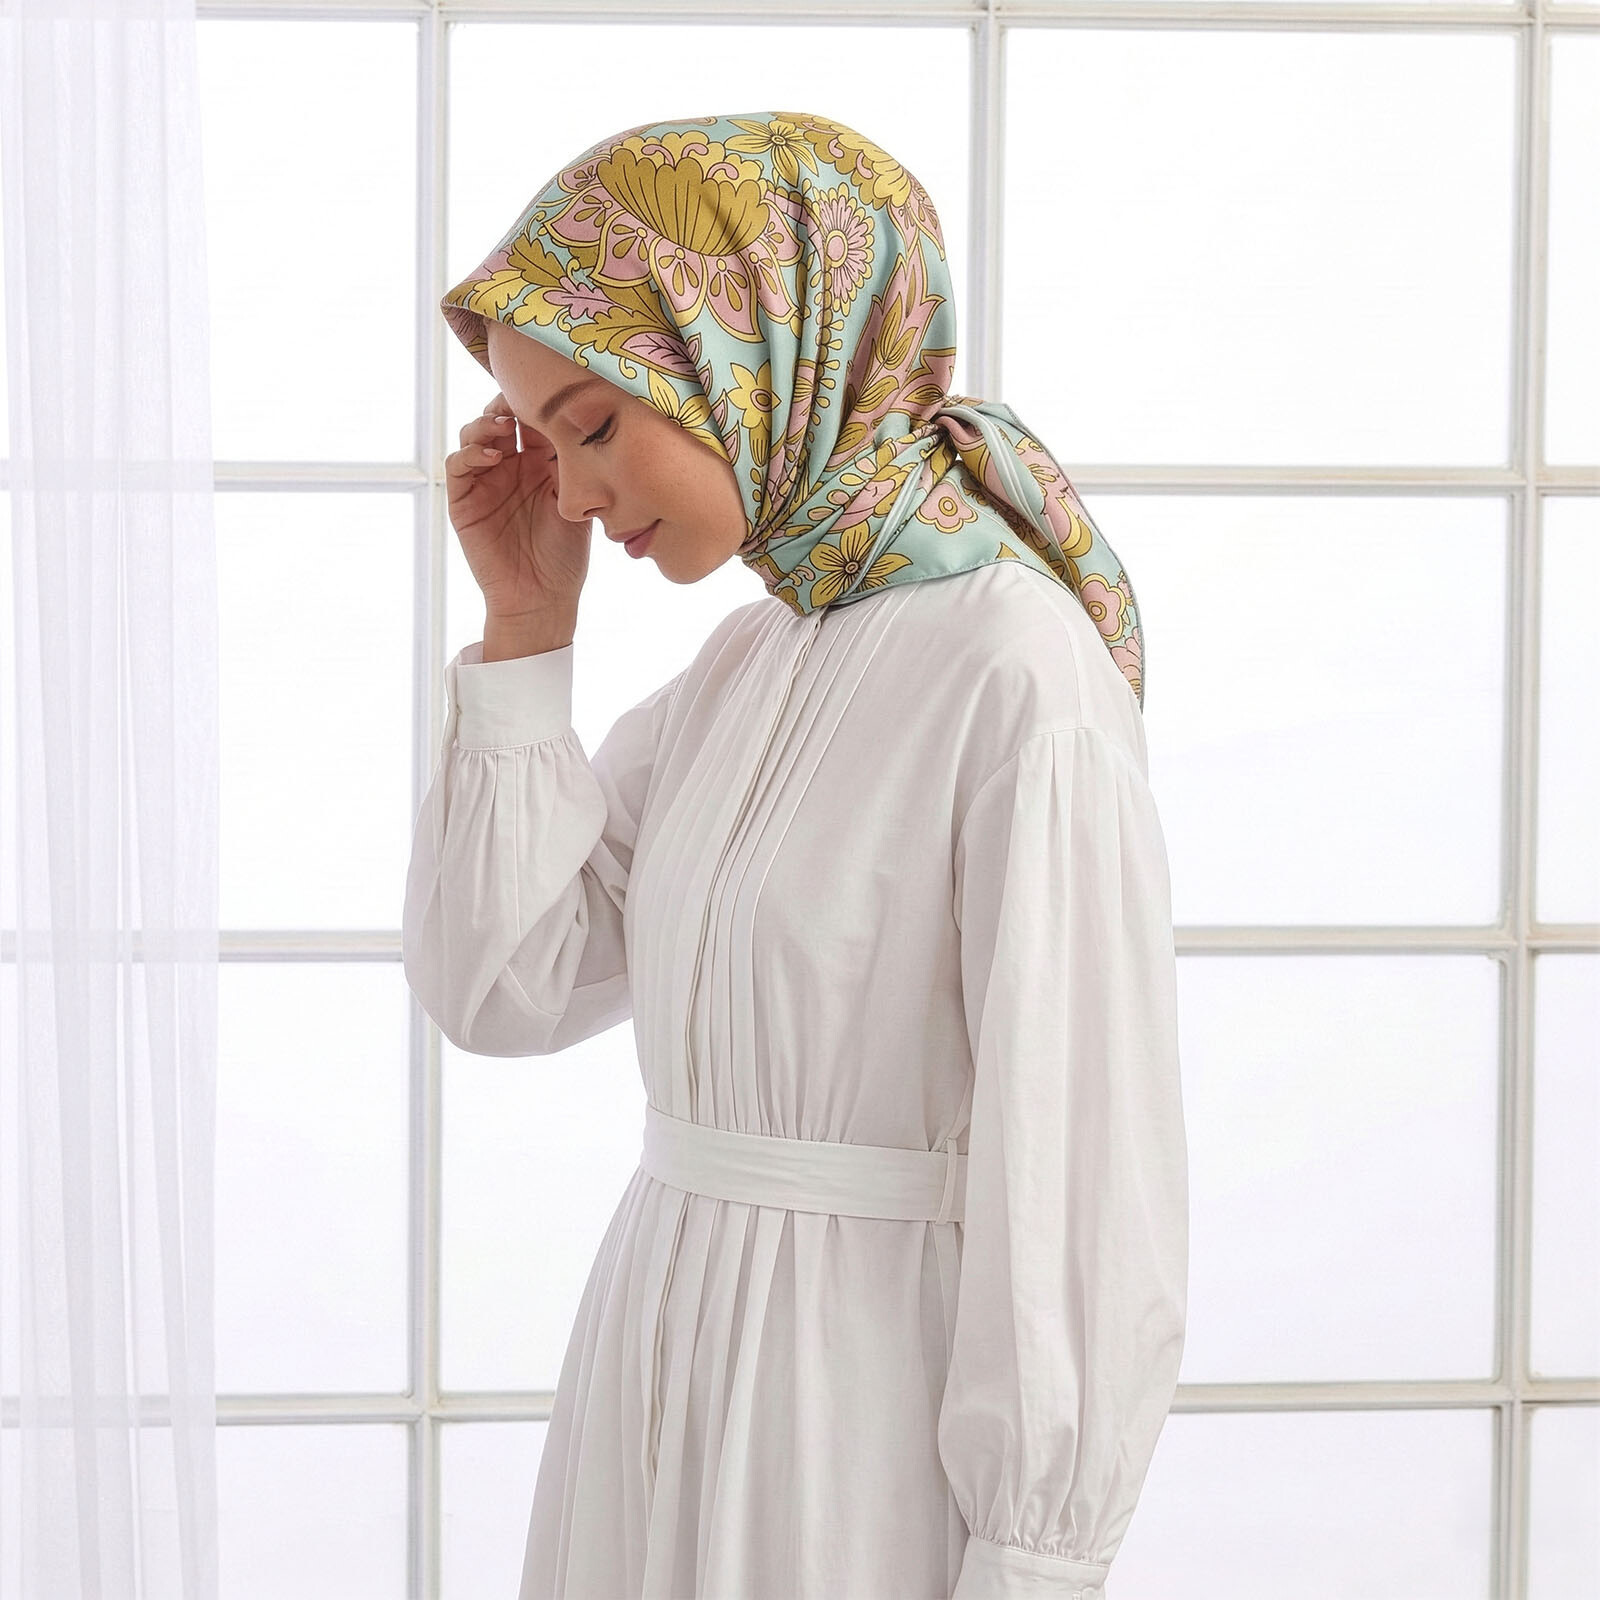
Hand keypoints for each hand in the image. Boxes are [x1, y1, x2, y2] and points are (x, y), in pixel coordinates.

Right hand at [445, 392, 591, 618]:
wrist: (542, 598)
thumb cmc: (565, 556)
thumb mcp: (577, 504)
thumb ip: (572, 466)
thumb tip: (579, 422)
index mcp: (542, 462)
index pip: (534, 420)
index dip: (537, 402)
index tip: (548, 390)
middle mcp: (511, 465)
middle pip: (501, 418)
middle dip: (507, 403)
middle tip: (519, 398)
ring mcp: (485, 481)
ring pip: (475, 435)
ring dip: (485, 424)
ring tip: (503, 427)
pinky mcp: (463, 500)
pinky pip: (457, 466)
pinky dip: (470, 454)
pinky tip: (491, 456)